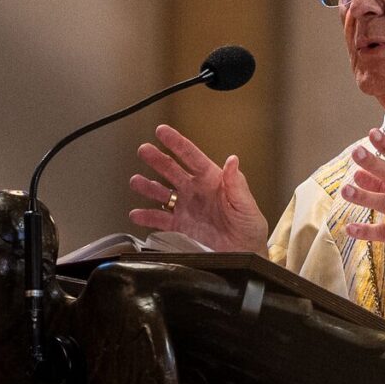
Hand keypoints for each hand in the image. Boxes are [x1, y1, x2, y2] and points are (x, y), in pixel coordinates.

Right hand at [128, 124, 267, 253]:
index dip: (176, 143)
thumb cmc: (249, 226)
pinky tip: (137, 214)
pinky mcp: (181, 226)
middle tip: (144, 150)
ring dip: (148, 186)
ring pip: (162, 193)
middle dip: (157, 159)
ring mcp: (186, 207)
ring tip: (135, 181)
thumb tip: (232, 161)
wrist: (244, 251)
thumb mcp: (245, 203)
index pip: (191, 156)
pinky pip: (160, 219)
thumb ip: (236, 183)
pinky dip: (147, 217)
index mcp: (211, 179)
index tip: (162, 132)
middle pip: (171, 170)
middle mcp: (196, 190)